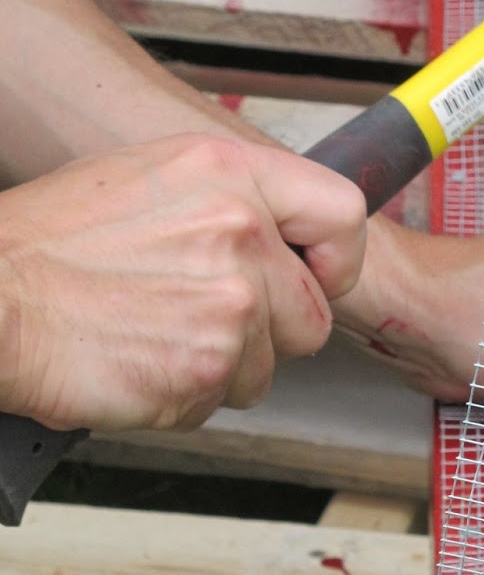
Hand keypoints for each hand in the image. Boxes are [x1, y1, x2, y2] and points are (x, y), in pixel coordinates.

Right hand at [0, 135, 365, 431]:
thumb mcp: (149, 178)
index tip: (317, 278)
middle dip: (270, 332)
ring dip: (220, 367)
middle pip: (312, 313)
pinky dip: (182, 396)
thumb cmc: (49, 245)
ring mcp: (231, 303)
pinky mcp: (207, 366)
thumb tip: (280, 234)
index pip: (342, 214)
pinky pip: (220, 401)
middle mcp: (241, 232)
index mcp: (229, 173)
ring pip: (267, 368)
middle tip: (204, 321)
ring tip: (154, 335)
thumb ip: (229, 200)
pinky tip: (137, 360)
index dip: (336, 260)